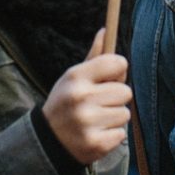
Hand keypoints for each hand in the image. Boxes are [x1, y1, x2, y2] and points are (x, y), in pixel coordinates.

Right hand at [40, 29, 132, 165]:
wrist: (48, 142)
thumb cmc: (66, 102)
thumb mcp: (73, 78)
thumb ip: (94, 56)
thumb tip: (106, 30)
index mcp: (76, 77)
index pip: (117, 63)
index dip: (119, 70)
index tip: (111, 77)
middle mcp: (81, 98)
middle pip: (126, 91)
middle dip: (116, 98)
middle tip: (100, 103)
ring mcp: (88, 123)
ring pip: (125, 114)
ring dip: (114, 117)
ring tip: (96, 119)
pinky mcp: (95, 144)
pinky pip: (121, 134)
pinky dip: (112, 135)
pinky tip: (95, 133)